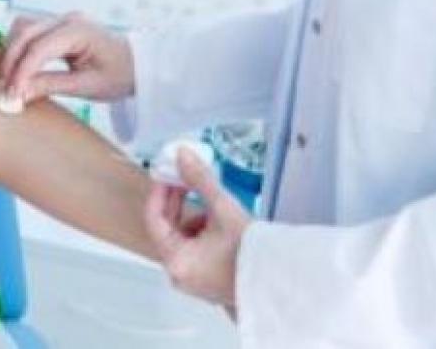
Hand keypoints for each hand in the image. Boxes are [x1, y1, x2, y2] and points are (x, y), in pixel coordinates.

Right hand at [0, 12, 134, 104]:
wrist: (138, 65)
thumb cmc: (119, 74)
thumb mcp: (87, 86)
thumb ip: (52, 85)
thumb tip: (19, 92)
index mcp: (79, 30)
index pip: (39, 48)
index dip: (21, 71)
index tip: (11, 93)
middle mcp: (68, 19)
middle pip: (25, 32)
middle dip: (11, 60)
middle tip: (3, 88)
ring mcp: (62, 20)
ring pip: (23, 28)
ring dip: (12, 52)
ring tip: (9, 79)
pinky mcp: (58, 27)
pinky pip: (31, 32)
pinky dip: (20, 48)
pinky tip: (18, 68)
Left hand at [145, 148, 250, 308]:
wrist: (281, 278)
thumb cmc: (251, 250)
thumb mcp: (222, 208)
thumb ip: (199, 179)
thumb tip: (182, 155)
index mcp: (176, 261)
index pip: (154, 220)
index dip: (159, 192)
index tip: (167, 174)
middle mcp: (180, 275)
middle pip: (167, 230)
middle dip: (177, 202)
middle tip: (186, 180)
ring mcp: (194, 281)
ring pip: (182, 239)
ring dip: (192, 217)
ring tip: (210, 202)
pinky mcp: (208, 281)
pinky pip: (195, 251)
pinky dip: (202, 233)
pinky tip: (219, 223)